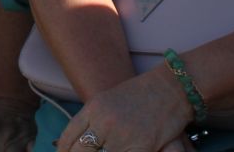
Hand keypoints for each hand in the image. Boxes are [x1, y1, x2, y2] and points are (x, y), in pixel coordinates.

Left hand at [54, 67, 190, 151]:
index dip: (63, 150)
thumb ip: (94, 118)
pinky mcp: (140, 147)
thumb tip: (80, 137)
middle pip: (79, 150)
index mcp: (93, 107)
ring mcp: (120, 136)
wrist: (170, 89)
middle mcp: (103, 122)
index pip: (69, 135)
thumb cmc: (141, 93)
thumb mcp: (109, 100)